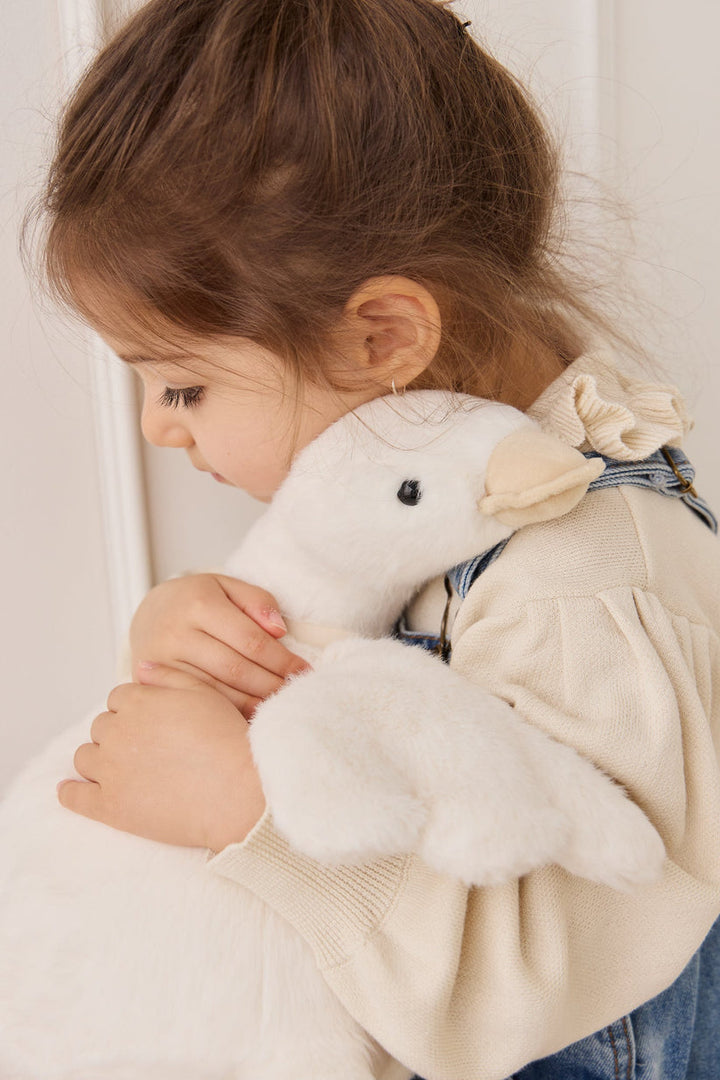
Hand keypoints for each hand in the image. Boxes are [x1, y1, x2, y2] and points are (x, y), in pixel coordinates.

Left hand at [57, 667, 265, 852]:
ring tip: (122, 768)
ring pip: (86, 756)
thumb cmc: (227, 740)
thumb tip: (140, 666)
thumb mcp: (204, 694)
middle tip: (144, 748)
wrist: (238, 791)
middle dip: (118, 733)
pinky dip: (71, 792)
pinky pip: (74, 796)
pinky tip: (72, 791)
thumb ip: (168, 676)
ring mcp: (110, 770)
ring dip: (99, 759)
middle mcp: (117, 731)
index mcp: (138, 701)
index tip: (150, 724)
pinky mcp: (109, 806)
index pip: (118, 698)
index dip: (134, 710)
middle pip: (101, 726)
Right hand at [129, 574, 309, 718]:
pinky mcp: (155, 687)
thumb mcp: (226, 586)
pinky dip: (229, 713)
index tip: (303, 671)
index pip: (250, 639)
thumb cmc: (198, 600)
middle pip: (236, 669)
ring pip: (218, 692)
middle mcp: (176, 633)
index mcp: (198, 603)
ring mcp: (162, 663)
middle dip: (272, 684)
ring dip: (254, 703)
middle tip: (296, 693)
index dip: (282, 660)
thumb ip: (256, 601)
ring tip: (279, 706)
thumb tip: (279, 631)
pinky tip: (251, 714)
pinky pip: (199, 704)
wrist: (149, 615)